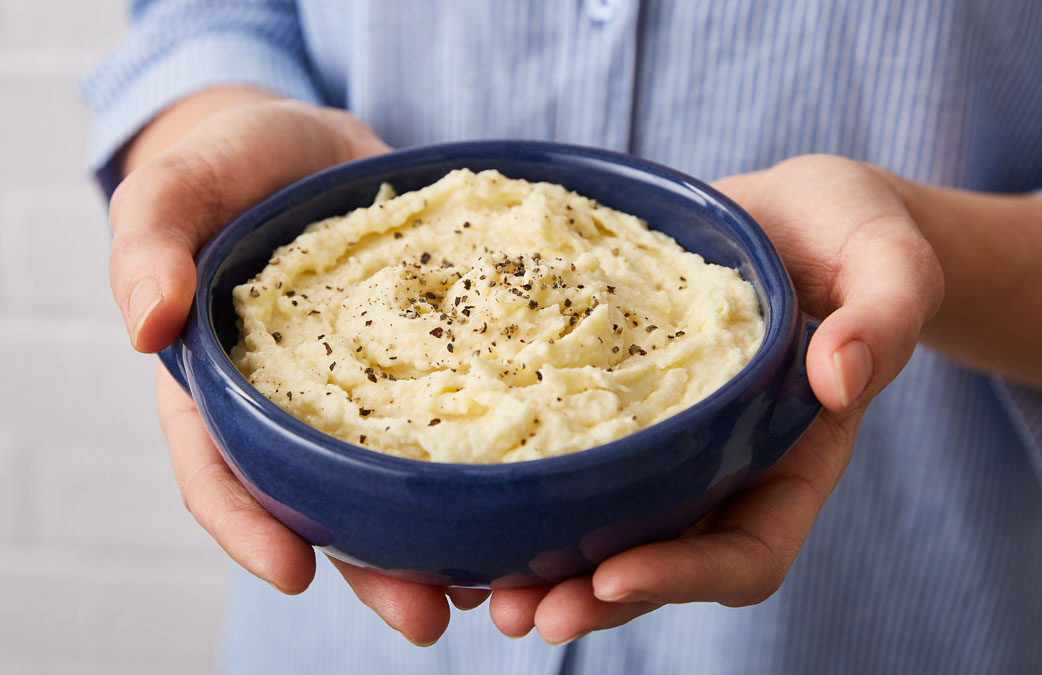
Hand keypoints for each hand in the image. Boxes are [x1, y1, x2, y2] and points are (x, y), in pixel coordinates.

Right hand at [112, 95, 488, 645]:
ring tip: (493, 585)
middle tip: (426, 616)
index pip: (220, 475)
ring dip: (440, 543)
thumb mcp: (176, 186)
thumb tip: (146, 324)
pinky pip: (459, 425)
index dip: (251, 529)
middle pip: (327, 507)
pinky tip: (531, 498)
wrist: (318, 146)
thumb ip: (148, 242)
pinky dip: (487, 467)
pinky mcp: (435, 369)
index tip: (296, 572)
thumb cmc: (232, 165)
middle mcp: (300, 411)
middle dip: (373, 569)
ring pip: (399, 486)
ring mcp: (373, 396)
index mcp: (224, 390)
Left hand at [486, 154, 944, 643]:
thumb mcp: (889, 259)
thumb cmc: (854, 234)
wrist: (792, 213)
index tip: (616, 574)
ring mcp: (671, 445)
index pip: (749, 551)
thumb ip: (883, 315)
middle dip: (596, 597)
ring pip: (611, 530)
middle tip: (524, 613)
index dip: (687, 577)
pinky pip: (577, 462)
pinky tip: (472, 496)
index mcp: (792, 460)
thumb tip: (839, 376)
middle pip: (664, 563)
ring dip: (550, 569)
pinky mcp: (621, 406)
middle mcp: (725, 470)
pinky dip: (529, 493)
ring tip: (484, 590)